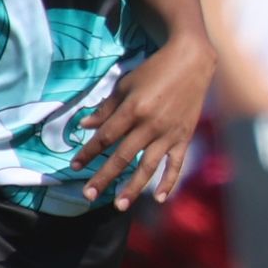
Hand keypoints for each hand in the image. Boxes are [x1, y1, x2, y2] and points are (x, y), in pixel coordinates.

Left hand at [73, 32, 215, 208]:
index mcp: (133, 109)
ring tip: (119, 205)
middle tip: (88, 195)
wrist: (192, 61)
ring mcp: (168, 133)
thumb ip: (107, 107)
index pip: (105, 137)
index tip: (75, 166)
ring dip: (133, 188)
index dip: (88, 152)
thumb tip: (85, 125)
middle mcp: (150, 125)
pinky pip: (175, 164)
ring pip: (148, 167)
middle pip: (122, 157)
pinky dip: (169, 182)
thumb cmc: (155, 70)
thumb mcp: (126, 84)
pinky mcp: (184, 137)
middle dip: (104, 177)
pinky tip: (159, 199)